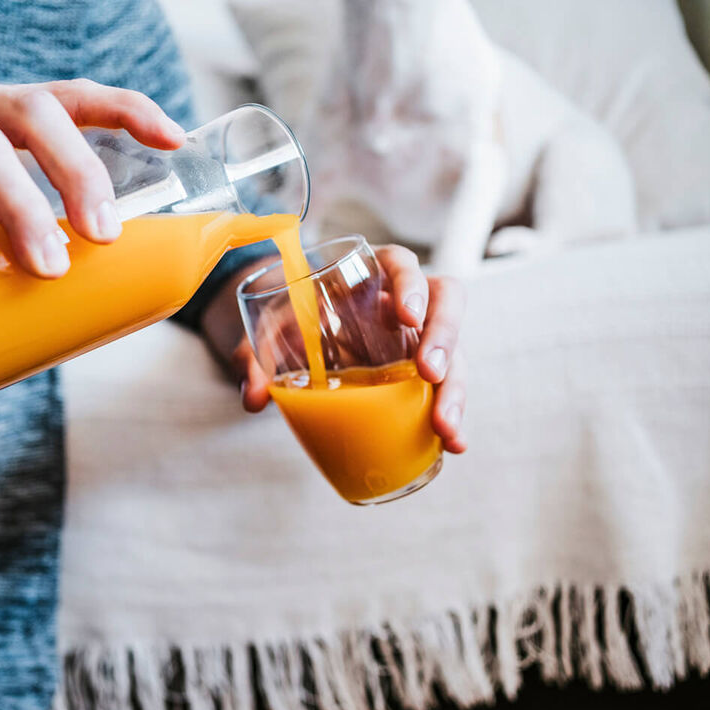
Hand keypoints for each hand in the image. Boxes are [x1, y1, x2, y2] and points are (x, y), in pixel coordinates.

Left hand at [207, 246, 467, 453]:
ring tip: (445, 427)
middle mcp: (401, 303)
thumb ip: (255, 359)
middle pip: (445, 302)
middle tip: (430, 373)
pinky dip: (451, 415)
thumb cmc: (286, 324)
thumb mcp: (265, 335)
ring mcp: (416, 339)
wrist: (291, 340)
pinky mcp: (421, 373)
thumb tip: (256, 399)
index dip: (410, 285)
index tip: (405, 316)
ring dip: (455, 389)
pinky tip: (453, 445)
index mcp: (366, 277)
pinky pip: (445, 389)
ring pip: (454, 351)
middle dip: (444, 336)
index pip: (400, 263)